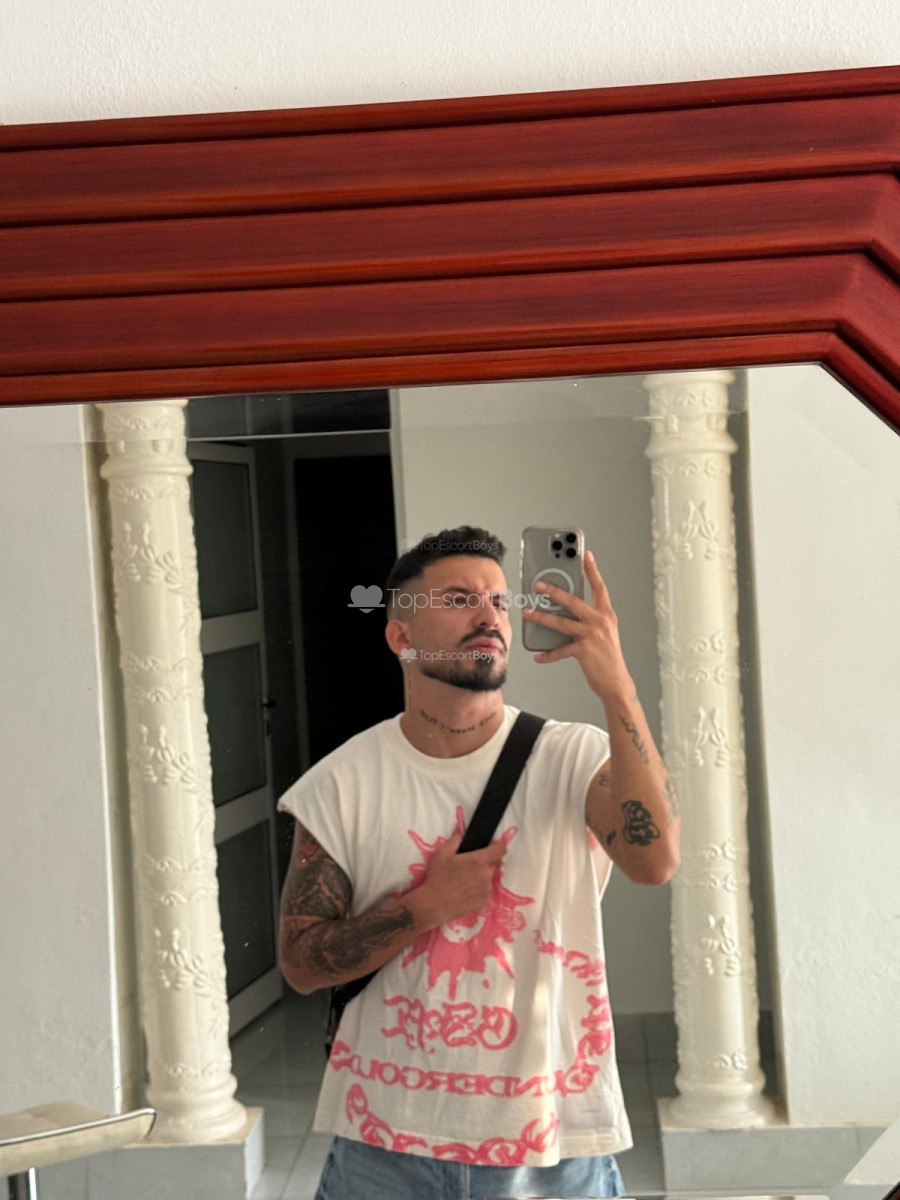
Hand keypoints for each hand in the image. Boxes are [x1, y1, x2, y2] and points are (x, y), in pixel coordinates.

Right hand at [416, 832, 506, 925]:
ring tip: (464, 881)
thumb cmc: (437, 877)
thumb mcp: (442, 853)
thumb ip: (455, 840)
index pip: (500, 849)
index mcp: (478, 861)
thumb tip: (462, 836)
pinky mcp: (485, 901)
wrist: (434, 904)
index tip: (489, 847)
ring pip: (488, 878)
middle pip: (493, 864)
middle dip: (484, 863)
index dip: (496, 846)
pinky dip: (479, 890)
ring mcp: (487, 889)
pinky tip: (465, 892)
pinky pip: (486, 891)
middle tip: (468, 867)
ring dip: (481, 877)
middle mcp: (486, 875)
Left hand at [522, 549, 633, 701]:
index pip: (599, 587)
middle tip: (538, 584)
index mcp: (607, 615)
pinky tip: (538, 656)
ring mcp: (592, 635)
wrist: (616, 682)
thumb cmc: (608, 658)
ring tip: (528, 613)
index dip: (592, 570)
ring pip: (561, 622)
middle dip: (553, 591)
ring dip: (541, 618)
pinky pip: (560, 650)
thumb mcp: (604, 633)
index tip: (586, 554)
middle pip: (573, 601)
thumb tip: (566, 611)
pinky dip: (548, 654)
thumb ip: (590, 619)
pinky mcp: (584, 650)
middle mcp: (600, 621)